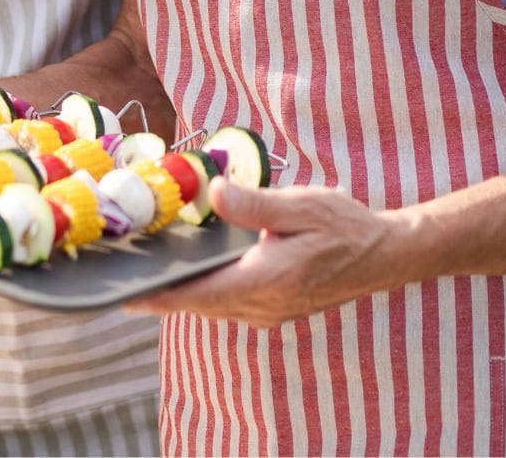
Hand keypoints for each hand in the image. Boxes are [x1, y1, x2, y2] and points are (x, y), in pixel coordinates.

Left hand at [127, 179, 394, 326]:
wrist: (383, 255)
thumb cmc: (345, 226)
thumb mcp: (302, 205)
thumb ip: (256, 204)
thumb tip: (214, 193)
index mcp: (267, 280)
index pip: (201, 295)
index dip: (161, 297)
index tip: (127, 295)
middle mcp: (264, 305)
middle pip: (199, 305)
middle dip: (162, 295)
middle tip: (122, 281)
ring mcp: (270, 311)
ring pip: (213, 308)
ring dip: (182, 296)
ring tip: (145, 278)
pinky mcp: (274, 309)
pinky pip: (229, 305)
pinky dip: (204, 294)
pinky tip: (189, 276)